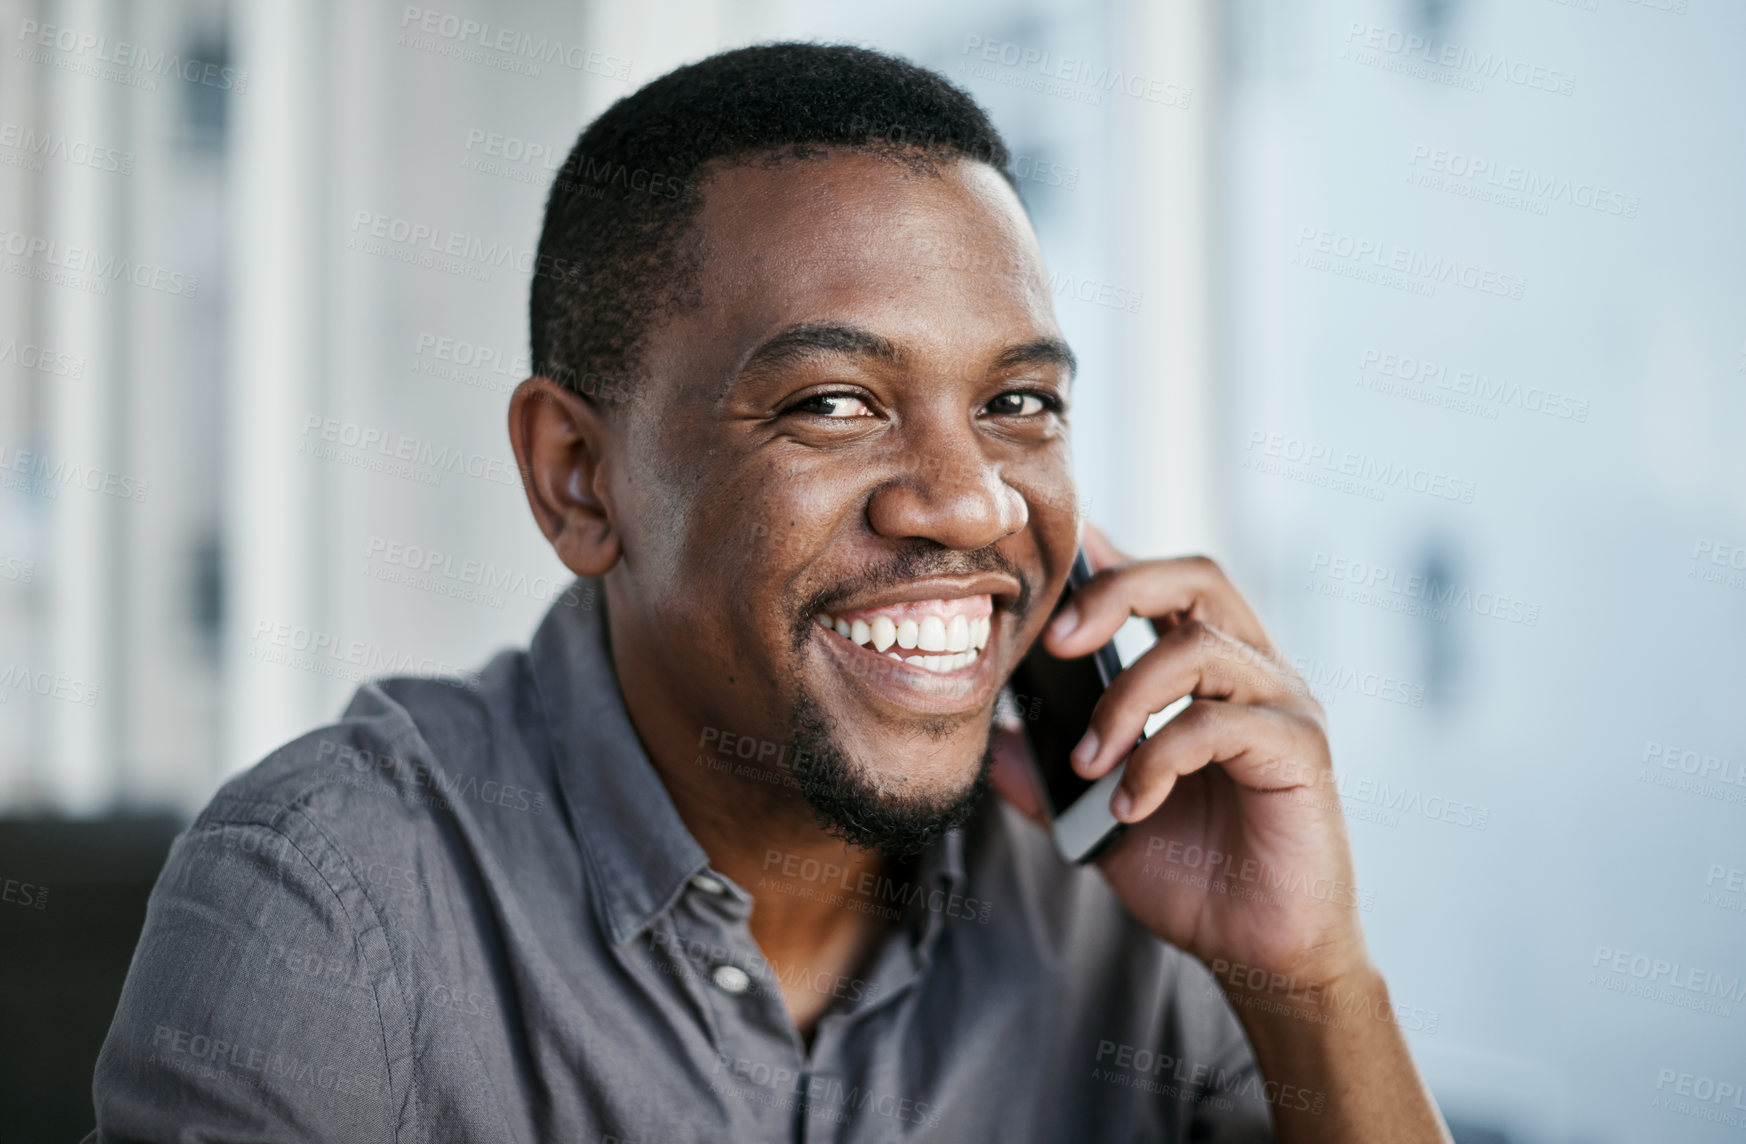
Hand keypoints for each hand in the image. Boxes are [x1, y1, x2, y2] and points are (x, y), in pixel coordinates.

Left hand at [1043, 527, 1371, 989]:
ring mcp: (1282, 703)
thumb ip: (1046, 776)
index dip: (1105, 556)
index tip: (1043, 564)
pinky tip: (1131, 806)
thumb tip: (988, 741)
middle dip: (1113, 592)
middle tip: (1051, 643)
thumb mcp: (1096, 819)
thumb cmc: (1193, 874)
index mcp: (1207, 669)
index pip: (1159, 582)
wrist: (1260, 952)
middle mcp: (1253, 669)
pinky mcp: (1301, 747)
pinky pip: (1218, 723)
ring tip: (1088, 763)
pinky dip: (1158, 759)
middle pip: (1193, 576)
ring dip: (1125, 700)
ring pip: (1200, 645)